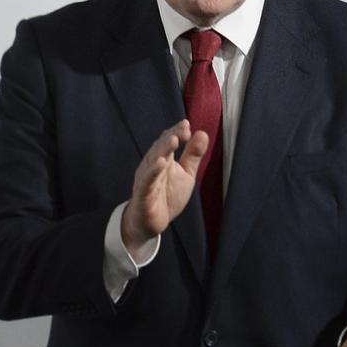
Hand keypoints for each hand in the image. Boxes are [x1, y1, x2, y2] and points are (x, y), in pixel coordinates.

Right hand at [120, 120, 207, 253]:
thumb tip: (202, 133)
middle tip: (183, 128)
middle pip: (160, 148)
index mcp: (162, 159)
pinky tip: (161, 162)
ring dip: (163, 150)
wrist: (150, 222)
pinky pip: (148, 181)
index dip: (177, 132)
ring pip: (153, 161)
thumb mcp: (186, 174)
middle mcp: (151, 165)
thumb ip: (193, 155)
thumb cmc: (167, 196)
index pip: (168, 141)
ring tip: (173, 140)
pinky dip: (153, 171)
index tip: (187, 124)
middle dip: (171, 137)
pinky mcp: (144, 193)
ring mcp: (146, 178)